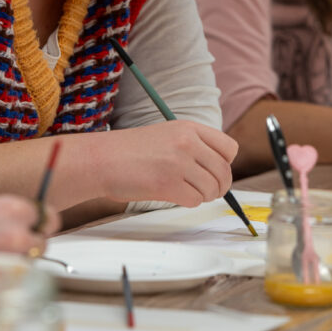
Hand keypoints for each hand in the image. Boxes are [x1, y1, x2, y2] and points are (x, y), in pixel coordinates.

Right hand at [0, 194, 48, 300]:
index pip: (46, 217)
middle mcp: (16, 232)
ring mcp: (8, 262)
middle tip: (1, 256)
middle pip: (41, 244)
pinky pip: (10, 288)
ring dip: (14, 270)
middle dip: (27, 250)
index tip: (28, 233)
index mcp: (9, 207)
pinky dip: (0, 288)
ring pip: (27, 268)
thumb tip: (12, 228)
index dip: (36, 227)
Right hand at [92, 120, 237, 207]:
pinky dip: (188, 202)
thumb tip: (219, 169)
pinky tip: (174, 195)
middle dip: (219, 186)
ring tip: (186, 192)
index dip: (226, 164)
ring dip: (203, 196)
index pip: (229, 148)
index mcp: (189, 128)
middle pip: (224, 171)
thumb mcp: (167, 135)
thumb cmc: (130, 151)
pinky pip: (195, 200)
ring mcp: (178, 163)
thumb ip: (193, 145)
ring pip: (211, 189)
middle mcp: (187, 142)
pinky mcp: (168, 184)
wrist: (102, 159)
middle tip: (208, 191)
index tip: (215, 171)